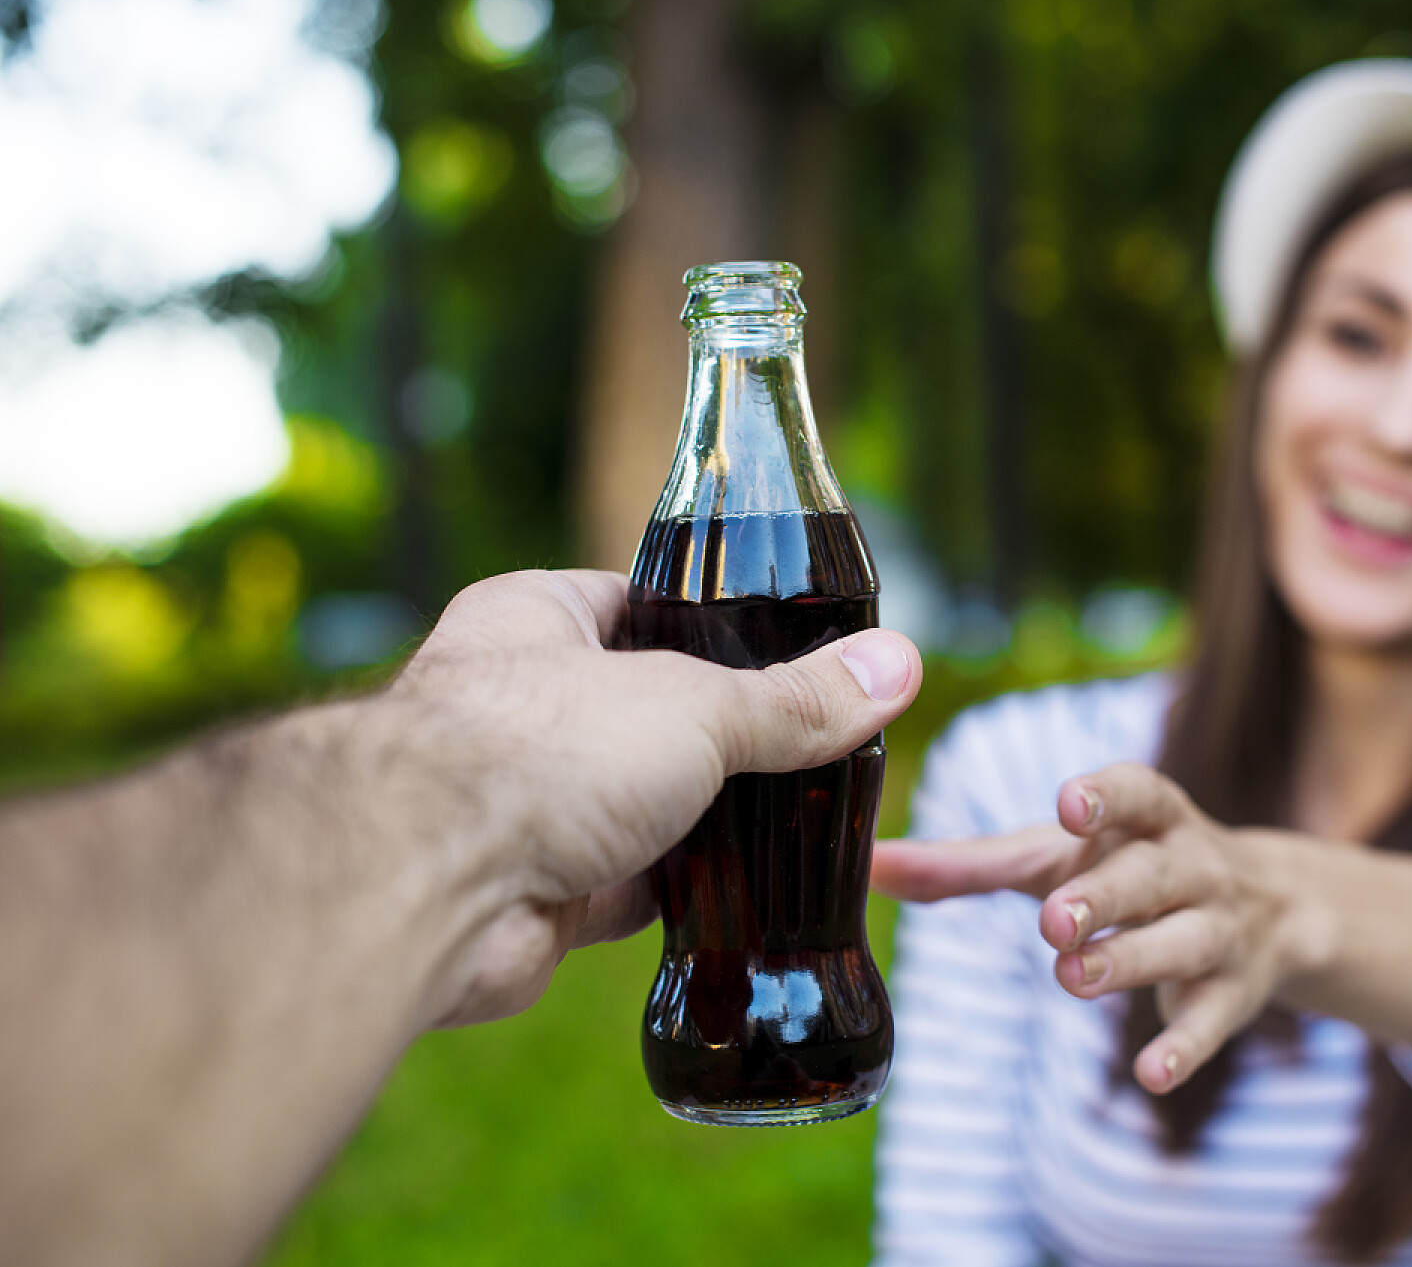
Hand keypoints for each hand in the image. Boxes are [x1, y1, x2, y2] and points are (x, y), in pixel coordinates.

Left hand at [388, 569, 920, 1025]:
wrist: (428, 890)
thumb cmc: (532, 753)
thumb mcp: (697, 706)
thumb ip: (795, 701)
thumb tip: (898, 668)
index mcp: (535, 619)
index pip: (641, 602)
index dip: (716, 620)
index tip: (791, 642)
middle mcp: (522, 705)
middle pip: (652, 712)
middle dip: (723, 736)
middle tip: (815, 740)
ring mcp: (531, 802)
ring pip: (647, 803)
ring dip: (708, 820)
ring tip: (805, 814)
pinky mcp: (544, 888)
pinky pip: (636, 885)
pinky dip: (687, 894)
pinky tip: (757, 892)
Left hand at [873, 762, 1336, 1093]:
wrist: (1271, 909)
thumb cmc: (1126, 867)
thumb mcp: (1057, 857)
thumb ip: (970, 863)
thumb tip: (872, 864)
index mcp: (1150, 817)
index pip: (1139, 790)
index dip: (1106, 794)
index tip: (1070, 803)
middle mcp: (1193, 865)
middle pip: (1152, 876)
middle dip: (1105, 896)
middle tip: (1051, 923)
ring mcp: (1220, 928)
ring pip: (1182, 942)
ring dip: (1130, 961)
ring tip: (1072, 979)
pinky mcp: (1234, 993)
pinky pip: (1213, 1021)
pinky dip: (1184, 1047)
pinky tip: (1151, 1074)